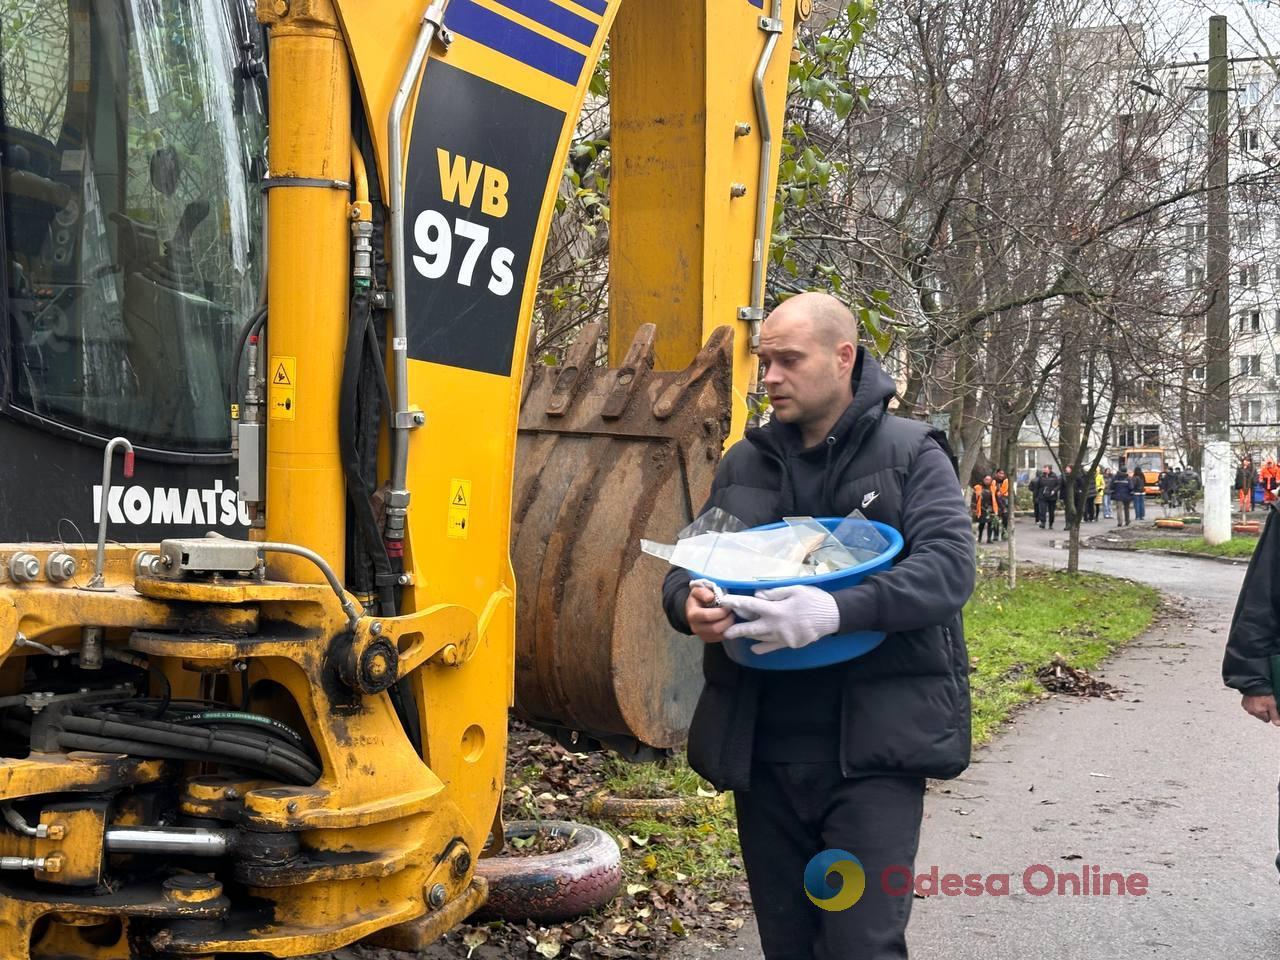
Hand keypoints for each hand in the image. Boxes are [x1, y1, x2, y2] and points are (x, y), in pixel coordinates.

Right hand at [685, 585, 733, 643]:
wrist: (694, 609)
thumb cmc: (698, 599)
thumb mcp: (697, 590)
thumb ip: (702, 592)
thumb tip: (710, 597)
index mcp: (693, 615)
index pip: (708, 616)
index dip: (721, 612)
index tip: (727, 606)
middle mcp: (696, 627)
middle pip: (715, 628)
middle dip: (727, 620)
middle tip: (731, 612)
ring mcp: (702, 635)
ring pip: (720, 635)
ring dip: (729, 626)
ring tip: (730, 616)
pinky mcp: (709, 639)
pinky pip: (722, 638)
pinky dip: (728, 631)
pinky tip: (728, 622)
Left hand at [719, 585, 840, 655]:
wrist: (834, 616)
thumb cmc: (814, 599)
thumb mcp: (794, 589)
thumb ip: (774, 593)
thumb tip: (757, 596)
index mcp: (777, 610)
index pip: (751, 605)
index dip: (736, 602)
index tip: (724, 601)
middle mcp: (777, 626)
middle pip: (751, 628)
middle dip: (736, 630)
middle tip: (724, 631)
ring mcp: (783, 637)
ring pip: (760, 638)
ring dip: (748, 635)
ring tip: (738, 633)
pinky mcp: (790, 644)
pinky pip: (772, 647)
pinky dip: (762, 647)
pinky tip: (754, 647)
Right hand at [1241, 693, 1279, 725]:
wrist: (1254, 684)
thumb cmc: (1264, 694)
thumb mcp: (1272, 705)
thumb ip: (1275, 716)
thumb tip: (1277, 724)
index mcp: (1258, 713)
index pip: (1266, 720)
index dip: (1270, 714)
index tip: (1270, 708)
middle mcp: (1251, 712)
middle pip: (1260, 716)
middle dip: (1263, 712)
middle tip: (1265, 704)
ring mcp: (1246, 708)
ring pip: (1254, 712)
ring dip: (1257, 708)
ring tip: (1259, 701)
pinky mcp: (1243, 704)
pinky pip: (1249, 707)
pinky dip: (1252, 705)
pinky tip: (1254, 700)